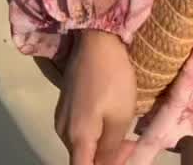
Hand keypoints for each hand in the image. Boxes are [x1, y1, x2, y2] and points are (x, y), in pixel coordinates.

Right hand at [54, 30, 136, 163]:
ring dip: (102, 145)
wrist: (96, 39)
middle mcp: (63, 131)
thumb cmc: (112, 78)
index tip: (121, 160)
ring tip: (125, 133)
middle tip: (131, 146)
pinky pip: (79, 128)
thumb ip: (111, 149)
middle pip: (83, 158)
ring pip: (82, 144)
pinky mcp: (66, 103)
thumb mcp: (121, 116)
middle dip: (106, 158)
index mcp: (76, 137)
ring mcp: (62, 116)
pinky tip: (111, 118)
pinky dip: (95, 131)